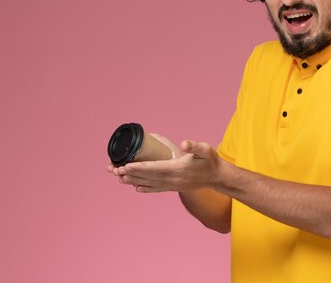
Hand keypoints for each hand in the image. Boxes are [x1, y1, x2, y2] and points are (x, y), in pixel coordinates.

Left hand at [107, 139, 221, 192]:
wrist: (217, 177)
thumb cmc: (210, 161)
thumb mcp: (205, 150)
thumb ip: (195, 146)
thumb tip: (184, 143)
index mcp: (176, 169)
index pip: (152, 168)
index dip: (137, 167)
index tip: (124, 165)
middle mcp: (172, 179)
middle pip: (146, 177)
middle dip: (129, 173)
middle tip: (113, 169)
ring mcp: (172, 185)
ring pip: (148, 183)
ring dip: (132, 180)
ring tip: (118, 178)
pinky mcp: (174, 187)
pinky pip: (156, 189)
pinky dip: (145, 188)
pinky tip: (136, 187)